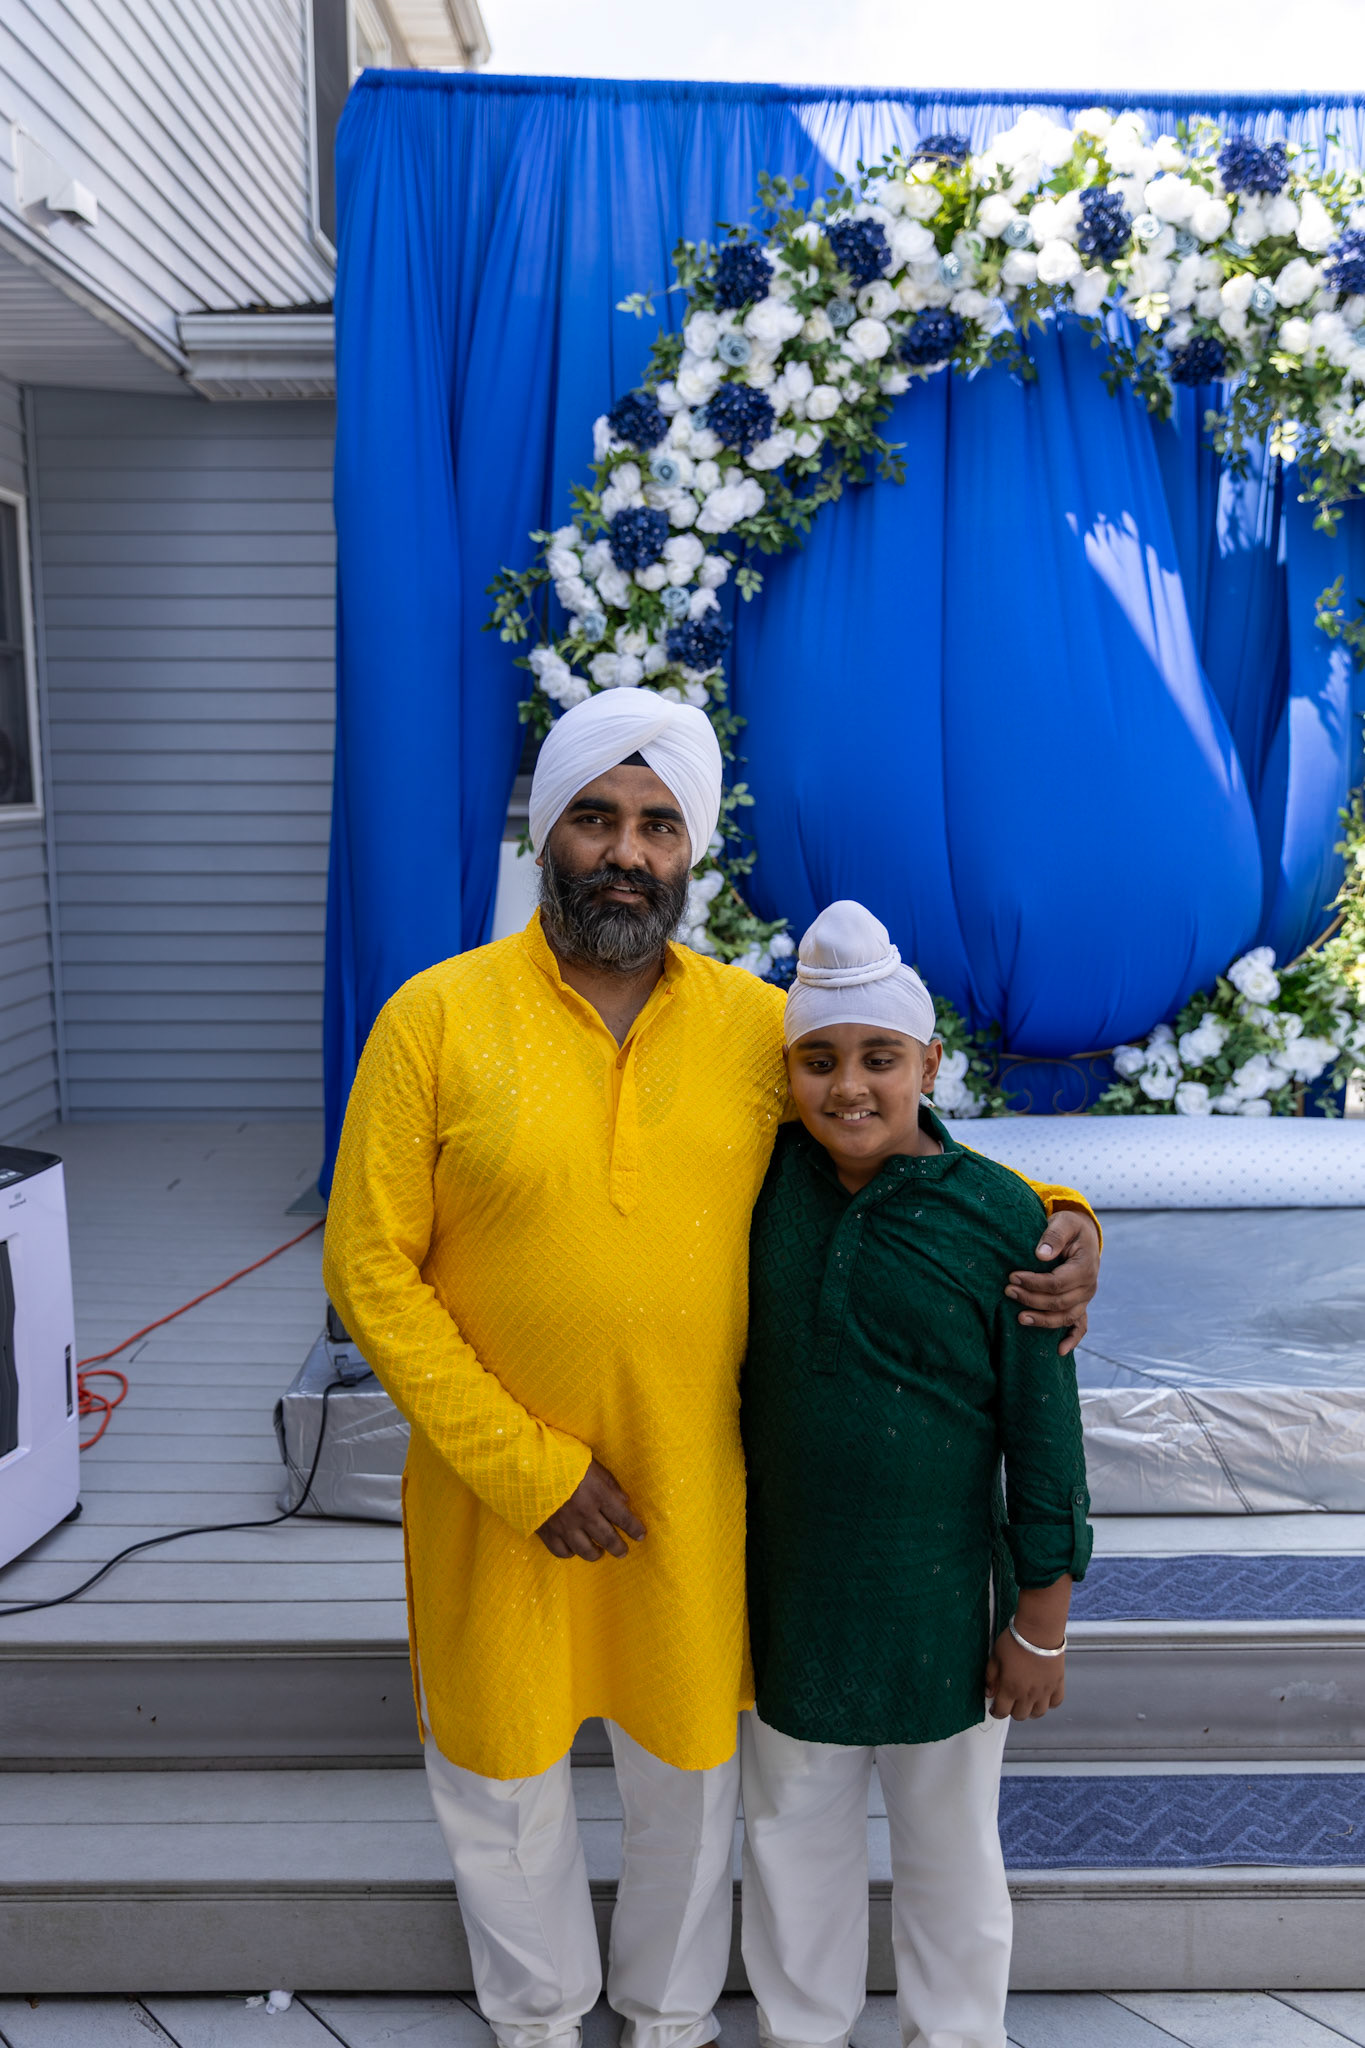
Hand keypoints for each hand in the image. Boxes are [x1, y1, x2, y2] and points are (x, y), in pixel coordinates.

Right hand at [536, 1458, 644, 1562]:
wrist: (525, 1465)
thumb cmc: (561, 1459)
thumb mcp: (590, 1463)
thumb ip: (609, 1483)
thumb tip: (624, 1501)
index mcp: (598, 1495)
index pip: (623, 1517)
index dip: (634, 1529)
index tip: (641, 1536)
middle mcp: (585, 1514)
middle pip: (608, 1538)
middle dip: (619, 1547)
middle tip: (623, 1552)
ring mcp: (565, 1525)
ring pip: (586, 1550)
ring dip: (596, 1554)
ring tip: (600, 1553)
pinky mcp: (547, 1531)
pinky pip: (562, 1551)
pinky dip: (570, 1553)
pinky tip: (574, 1550)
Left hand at [985, 1623, 1065, 1719]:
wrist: (1039, 1631)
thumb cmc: (1016, 1641)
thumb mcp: (995, 1656)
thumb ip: (991, 1677)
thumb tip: (989, 1692)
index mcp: (1010, 1688)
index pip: (1002, 1712)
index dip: (996, 1712)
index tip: (995, 1708)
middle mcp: (1028, 1694)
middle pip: (1020, 1715)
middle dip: (1012, 1710)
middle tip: (1010, 1700)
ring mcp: (1045, 1691)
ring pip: (1038, 1713)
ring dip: (1030, 1710)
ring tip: (1026, 1700)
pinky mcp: (1057, 1684)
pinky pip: (1055, 1703)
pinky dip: (1049, 1702)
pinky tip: (1043, 1695)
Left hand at [1006, 1207, 1099, 1356]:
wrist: (1082, 1234)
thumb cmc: (1070, 1227)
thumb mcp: (1064, 1222)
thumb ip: (1053, 1236)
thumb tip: (1040, 1255)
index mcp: (1086, 1267)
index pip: (1057, 1282)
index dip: (1034, 1283)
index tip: (1013, 1277)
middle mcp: (1089, 1286)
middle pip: (1059, 1302)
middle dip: (1031, 1299)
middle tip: (1007, 1291)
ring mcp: (1085, 1298)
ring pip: (1065, 1317)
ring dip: (1042, 1320)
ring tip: (1019, 1318)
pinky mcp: (1080, 1304)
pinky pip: (1080, 1326)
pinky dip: (1072, 1340)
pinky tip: (1059, 1351)